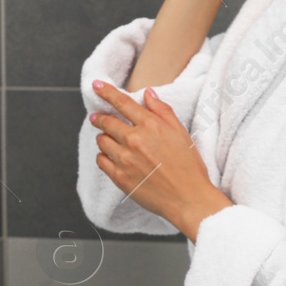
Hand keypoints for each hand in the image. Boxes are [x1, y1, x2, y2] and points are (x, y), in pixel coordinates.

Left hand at [89, 80, 230, 240]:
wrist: (188, 199)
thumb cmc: (189, 166)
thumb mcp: (181, 133)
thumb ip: (162, 111)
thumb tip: (148, 93)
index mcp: (151, 126)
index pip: (122, 102)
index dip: (106, 92)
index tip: (96, 86)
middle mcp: (134, 140)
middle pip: (106, 122)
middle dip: (100, 118)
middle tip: (97, 117)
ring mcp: (125, 159)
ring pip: (102, 141)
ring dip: (103, 137)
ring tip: (110, 140)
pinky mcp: (119, 177)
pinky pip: (101, 161)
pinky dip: (103, 156)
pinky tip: (112, 157)